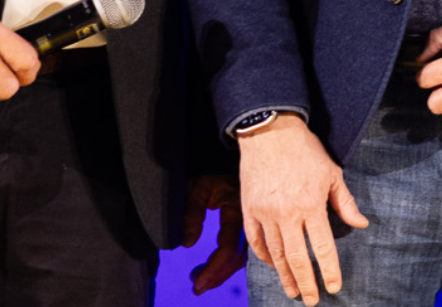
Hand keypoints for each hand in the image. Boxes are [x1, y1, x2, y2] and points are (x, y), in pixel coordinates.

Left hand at [181, 172, 246, 293]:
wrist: (233, 155)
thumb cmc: (211, 169)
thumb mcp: (198, 187)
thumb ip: (191, 213)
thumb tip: (188, 243)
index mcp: (239, 209)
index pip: (229, 247)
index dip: (213, 268)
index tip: (196, 283)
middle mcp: (251, 218)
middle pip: (239, 257)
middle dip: (218, 275)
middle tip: (198, 287)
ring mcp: (253, 221)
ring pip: (242, 255)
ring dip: (222, 270)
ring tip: (201, 280)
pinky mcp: (250, 222)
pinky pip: (243, 247)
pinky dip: (228, 260)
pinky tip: (213, 266)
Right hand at [238, 113, 367, 305]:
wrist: (270, 132)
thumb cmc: (306, 151)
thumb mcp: (332, 173)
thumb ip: (345, 202)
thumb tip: (361, 224)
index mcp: (311, 205)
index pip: (323, 247)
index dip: (329, 270)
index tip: (333, 287)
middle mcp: (287, 213)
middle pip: (297, 258)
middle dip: (306, 282)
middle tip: (312, 300)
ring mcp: (265, 213)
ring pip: (276, 254)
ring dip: (285, 276)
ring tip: (293, 291)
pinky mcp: (249, 210)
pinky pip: (256, 241)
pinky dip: (265, 257)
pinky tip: (274, 265)